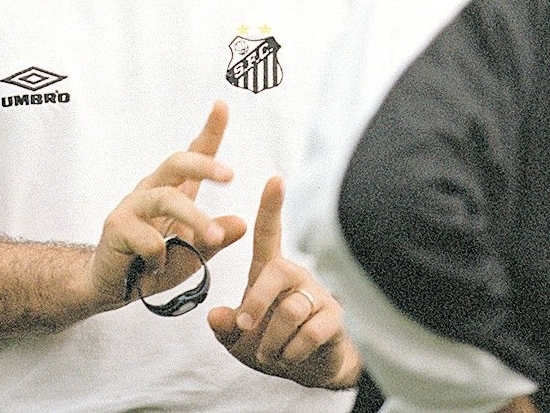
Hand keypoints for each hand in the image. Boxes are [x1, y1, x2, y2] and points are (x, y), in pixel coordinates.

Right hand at [85, 101, 246, 311]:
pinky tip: (157, 268)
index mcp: (174, 190)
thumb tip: (241, 223)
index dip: (209, 130)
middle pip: (176, 163)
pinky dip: (160, 256)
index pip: (193, 154)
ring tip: (213, 238)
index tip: (222, 105)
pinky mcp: (116, 226)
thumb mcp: (192, 255)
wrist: (110, 286)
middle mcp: (152, 190)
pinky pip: (147, 237)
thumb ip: (214, 240)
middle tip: (230, 175)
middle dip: (203, 164)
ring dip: (194, 218)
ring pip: (166, 199)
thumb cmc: (152, 264)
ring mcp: (132, 205)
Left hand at [208, 175, 360, 389]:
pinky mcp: (335, 319)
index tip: (276, 178)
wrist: (308, 370)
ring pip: (290, 309)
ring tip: (269, 353)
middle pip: (277, 270)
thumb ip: (225, 326)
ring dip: (272, 340)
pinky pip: (311, 331)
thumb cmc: (270, 341)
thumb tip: (215, 315)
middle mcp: (296, 274)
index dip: (272, 206)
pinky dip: (292, 351)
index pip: (271, 232)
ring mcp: (317, 295)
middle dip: (255, 301)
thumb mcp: (238, 338)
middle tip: (243, 326)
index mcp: (270, 270)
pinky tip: (288, 356)